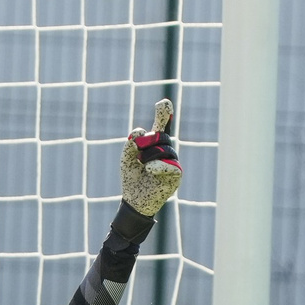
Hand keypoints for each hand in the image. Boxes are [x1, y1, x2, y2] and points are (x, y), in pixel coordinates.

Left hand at [121, 99, 181, 216]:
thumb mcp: (127, 160)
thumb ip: (130, 145)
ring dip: (148, 158)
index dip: (163, 114)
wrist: (135, 201)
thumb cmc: (132, 180)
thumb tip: (139, 132)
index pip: (161, 126)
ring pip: (162, 149)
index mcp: (155, 145)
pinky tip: (149, 170)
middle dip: (145, 142)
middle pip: (159, 135)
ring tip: (144, 169)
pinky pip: (169, 164)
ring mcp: (173, 161)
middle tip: (138, 155)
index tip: (163, 103)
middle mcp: (166, 151)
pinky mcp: (177, 174)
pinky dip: (157, 166)